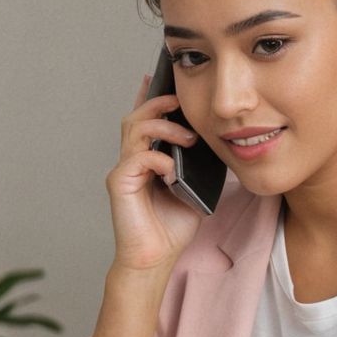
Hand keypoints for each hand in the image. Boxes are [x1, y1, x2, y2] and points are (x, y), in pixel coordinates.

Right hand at [106, 75, 208, 271]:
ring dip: (162, 126)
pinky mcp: (119, 184)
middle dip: (158, 102)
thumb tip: (217, 143)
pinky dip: (159, 159)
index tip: (162, 77)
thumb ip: (198, 165)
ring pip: (134, 129)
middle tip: (179, 99)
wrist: (156, 258)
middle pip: (136, 116)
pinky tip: (173, 171)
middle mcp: (131, 160)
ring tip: (187, 135)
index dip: (151, 96)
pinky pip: (137, 158)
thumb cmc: (172, 227)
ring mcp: (123, 170)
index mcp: (147, 159)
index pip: (145, 120)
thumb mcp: (195, 188)